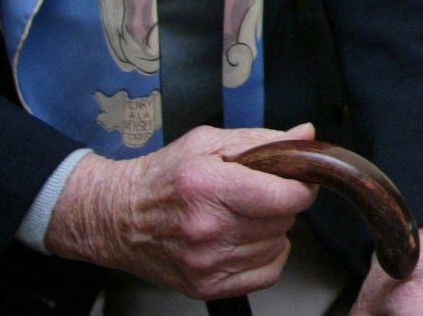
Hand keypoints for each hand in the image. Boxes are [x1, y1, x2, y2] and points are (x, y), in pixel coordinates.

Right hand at [45, 123, 319, 300]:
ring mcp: (206, 262)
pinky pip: (268, 273)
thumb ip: (260, 139)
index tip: (297, 179)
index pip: (284, 197)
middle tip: (257, 193)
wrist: (118, 218)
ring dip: (271, 229)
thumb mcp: (207, 142)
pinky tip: (246, 239)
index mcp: (208, 186)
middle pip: (285, 219)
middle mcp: (207, 229)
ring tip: (242, 215)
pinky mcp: (207, 286)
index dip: (301, 185)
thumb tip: (304, 136)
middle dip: (280, 202)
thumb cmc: (162, 177)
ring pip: (278, 244)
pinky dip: (267, 255)